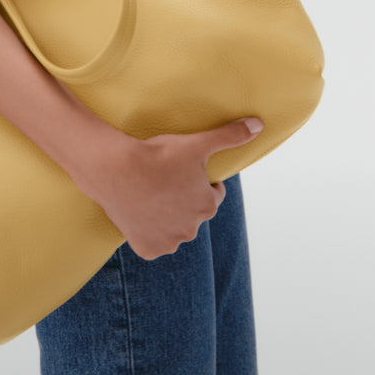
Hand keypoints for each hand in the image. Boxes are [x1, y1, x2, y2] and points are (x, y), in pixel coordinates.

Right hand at [88, 117, 263, 259]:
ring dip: (166, 219)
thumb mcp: (197, 143)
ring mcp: (168, 242)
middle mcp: (191, 229)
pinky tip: (140, 215)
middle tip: (163, 182)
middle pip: (191, 214)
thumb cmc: (157, 155)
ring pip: (173, 230)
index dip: (198, 182)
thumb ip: (230, 136)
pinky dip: (148, 233)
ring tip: (150, 197)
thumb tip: (259, 125)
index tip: (181, 172)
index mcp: (207, 206)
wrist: (114, 170)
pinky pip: (153, 244)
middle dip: (182, 201)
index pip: (211, 195)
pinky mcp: (147, 249)